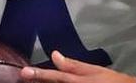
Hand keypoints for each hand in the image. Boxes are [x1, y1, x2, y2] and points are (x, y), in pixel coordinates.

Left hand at [21, 51, 135, 82]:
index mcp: (76, 81)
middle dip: (39, 82)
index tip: (23, 72)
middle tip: (26, 76)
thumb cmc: (111, 81)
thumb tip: (54, 55)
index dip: (38, 75)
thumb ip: (73, 65)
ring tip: (35, 79)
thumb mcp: (94, 71)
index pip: (54, 77)